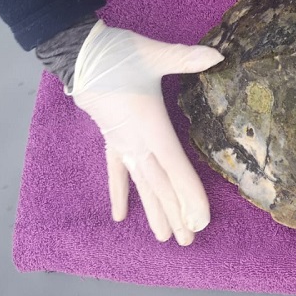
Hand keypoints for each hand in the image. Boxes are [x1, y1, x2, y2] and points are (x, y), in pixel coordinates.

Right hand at [68, 20, 222, 245]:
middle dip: (175, 214)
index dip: (189, 195)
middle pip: (160, 186)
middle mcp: (137, 142)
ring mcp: (122, 143)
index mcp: (150, 126)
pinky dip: (120, 192)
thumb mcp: (153, 54)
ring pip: (141, 184)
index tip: (201, 221)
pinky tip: (120, 216)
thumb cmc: (116, 54)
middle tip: (189, 241)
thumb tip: (218, 54)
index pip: (175, 168)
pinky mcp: (111, 138)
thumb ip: (186, 57)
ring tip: (164, 238)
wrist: (77, 54)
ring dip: (153, 210)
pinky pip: (116, 171)